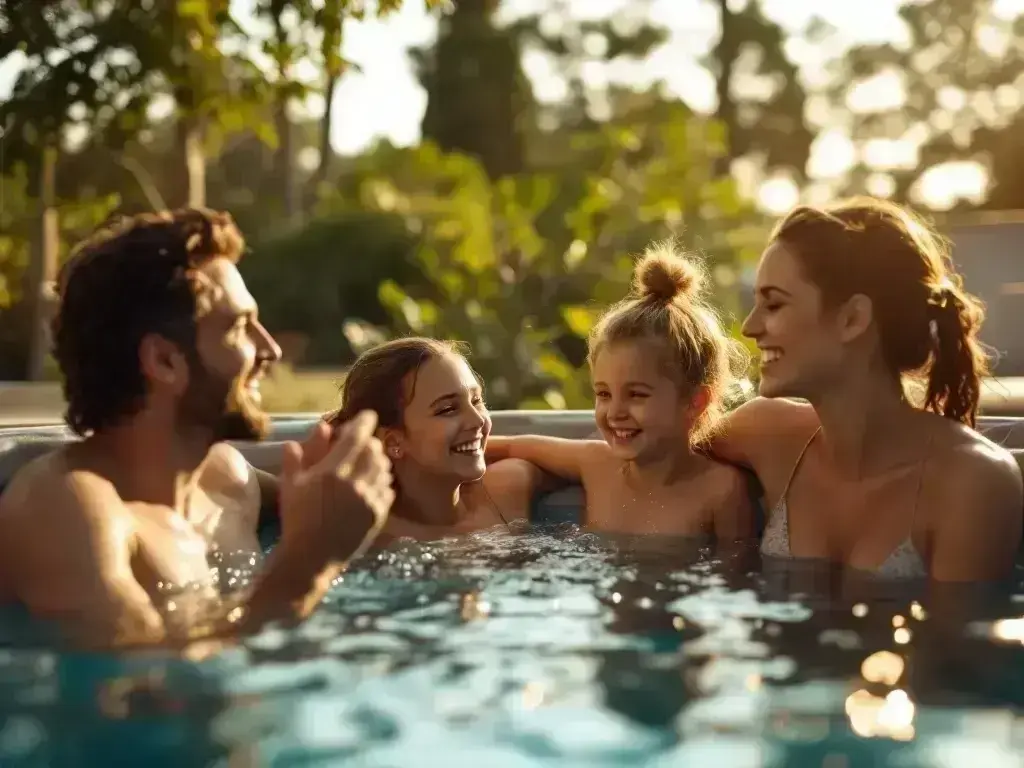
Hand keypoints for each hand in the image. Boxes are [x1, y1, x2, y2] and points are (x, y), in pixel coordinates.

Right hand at [278, 411, 393, 562]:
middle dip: (368, 442)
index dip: (365, 421)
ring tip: (365, 464)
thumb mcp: (291, 484)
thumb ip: (302, 454)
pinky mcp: (379, 515)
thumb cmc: (296, 519)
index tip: (367, 415)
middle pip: (374, 449)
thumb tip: (319, 428)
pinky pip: (388, 488)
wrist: (311, 558)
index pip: (357, 436)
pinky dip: (382, 481)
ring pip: (384, 468)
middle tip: (360, 444)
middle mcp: (356, 482)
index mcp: (332, 472)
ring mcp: (370, 499)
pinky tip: (371, 484)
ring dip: (376, 460)